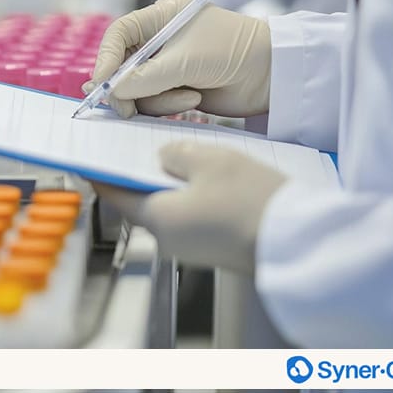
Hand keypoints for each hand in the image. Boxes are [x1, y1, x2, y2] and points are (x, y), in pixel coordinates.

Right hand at [85, 0, 270, 117]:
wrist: (272, 75)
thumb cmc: (231, 52)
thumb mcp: (183, 62)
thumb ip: (143, 78)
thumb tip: (111, 91)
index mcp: (162, 16)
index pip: (119, 34)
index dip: (107, 58)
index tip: (101, 83)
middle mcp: (161, 38)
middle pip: (123, 64)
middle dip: (124, 87)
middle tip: (124, 108)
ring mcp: (169, 64)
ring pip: (137, 88)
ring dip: (155, 98)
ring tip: (186, 98)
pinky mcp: (177, 87)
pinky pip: (154, 101)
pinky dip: (169, 104)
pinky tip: (194, 100)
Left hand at [95, 142, 286, 273]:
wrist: (300, 242)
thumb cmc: (252, 203)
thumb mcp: (211, 161)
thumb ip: (178, 155)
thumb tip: (164, 157)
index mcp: (158, 219)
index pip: (114, 195)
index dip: (102, 172)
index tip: (92, 157)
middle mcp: (169, 239)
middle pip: (143, 200)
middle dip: (141, 172)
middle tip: (141, 144)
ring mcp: (193, 247)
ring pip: (171, 207)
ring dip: (172, 182)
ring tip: (183, 154)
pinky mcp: (215, 247)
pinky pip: (194, 216)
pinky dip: (193, 195)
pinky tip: (209, 177)